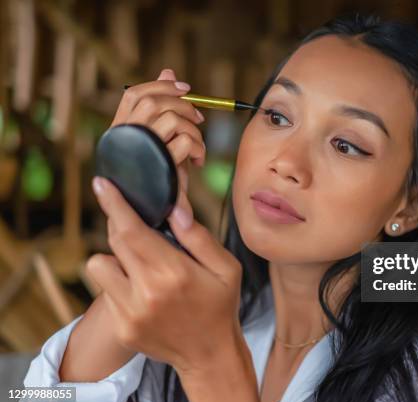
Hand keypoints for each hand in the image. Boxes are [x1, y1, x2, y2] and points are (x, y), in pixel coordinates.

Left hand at [86, 176, 245, 374]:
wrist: (210, 356)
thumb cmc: (220, 306)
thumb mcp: (226, 268)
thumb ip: (199, 237)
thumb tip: (174, 209)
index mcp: (174, 273)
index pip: (132, 230)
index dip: (114, 204)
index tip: (101, 184)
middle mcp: (147, 292)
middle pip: (114, 241)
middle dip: (121, 225)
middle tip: (138, 226)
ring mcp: (130, 313)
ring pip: (99, 265)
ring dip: (115, 258)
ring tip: (141, 267)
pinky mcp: (122, 327)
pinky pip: (105, 292)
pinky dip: (119, 284)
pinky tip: (143, 291)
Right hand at [111, 68, 205, 221]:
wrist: (153, 218)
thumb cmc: (159, 176)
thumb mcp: (162, 140)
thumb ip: (163, 106)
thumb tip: (169, 69)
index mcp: (120, 132)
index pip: (134, 94)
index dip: (160, 85)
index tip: (186, 89)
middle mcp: (124, 140)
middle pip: (154, 102)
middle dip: (183, 104)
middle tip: (198, 119)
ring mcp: (140, 152)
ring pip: (171, 118)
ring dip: (193, 129)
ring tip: (197, 147)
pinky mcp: (159, 166)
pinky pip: (184, 141)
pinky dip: (198, 148)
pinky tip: (199, 162)